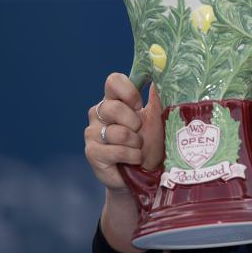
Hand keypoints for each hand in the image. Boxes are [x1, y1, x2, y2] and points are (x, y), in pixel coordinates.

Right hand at [84, 73, 163, 192]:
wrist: (143, 174)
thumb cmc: (150, 144)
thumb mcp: (157, 119)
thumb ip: (156, 98)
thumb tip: (159, 77)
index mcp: (114, 100)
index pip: (113, 81)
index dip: (128, 92)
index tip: (139, 105)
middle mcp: (99, 113)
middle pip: (114, 107)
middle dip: (134, 123)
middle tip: (139, 132)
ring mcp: (92, 133)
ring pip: (118, 132)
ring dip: (136, 144)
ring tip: (137, 149)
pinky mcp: (92, 152)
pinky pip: (116, 150)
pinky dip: (132, 156)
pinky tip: (133, 160)